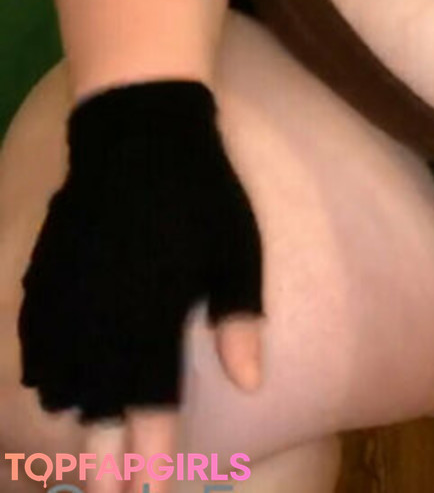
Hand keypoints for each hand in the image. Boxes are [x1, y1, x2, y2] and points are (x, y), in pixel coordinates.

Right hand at [18, 81, 264, 468]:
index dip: (150, 455)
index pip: (151, 403)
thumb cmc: (199, 187)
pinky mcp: (47, 272)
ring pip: (58, 378)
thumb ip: (239, 316)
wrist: (136, 126)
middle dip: (101, 458)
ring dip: (71, 414)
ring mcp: (69, 295)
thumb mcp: (235, 247)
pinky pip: (33, 338)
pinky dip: (41, 368)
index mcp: (155, 314)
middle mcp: (105, 315)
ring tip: (79, 448)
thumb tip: (250, 383)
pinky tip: (48, 384)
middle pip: (97, 405)